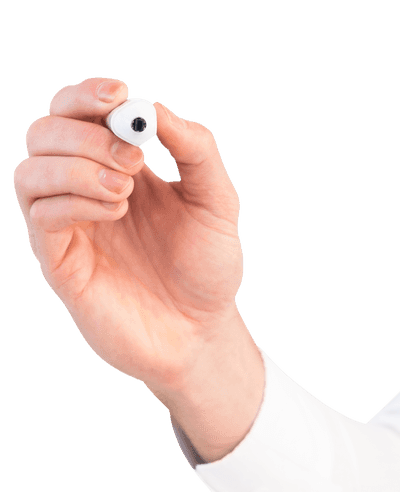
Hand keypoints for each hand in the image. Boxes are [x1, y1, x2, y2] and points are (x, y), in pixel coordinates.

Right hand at [13, 76, 263, 459]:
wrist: (202, 336)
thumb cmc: (207, 271)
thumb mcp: (217, 203)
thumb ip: (196, 150)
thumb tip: (154, 106)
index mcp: (117, 168)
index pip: (77, 112)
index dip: (88, 95)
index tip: (120, 95)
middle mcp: (84, 192)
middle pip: (44, 132)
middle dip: (84, 130)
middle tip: (132, 158)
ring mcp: (69, 228)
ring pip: (29, 170)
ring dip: (75, 166)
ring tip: (126, 192)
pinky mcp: (61, 265)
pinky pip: (40, 215)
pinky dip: (72, 200)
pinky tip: (114, 212)